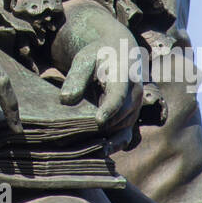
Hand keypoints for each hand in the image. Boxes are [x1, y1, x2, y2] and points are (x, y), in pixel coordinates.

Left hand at [51, 0, 143, 145]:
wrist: (120, 51)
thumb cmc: (99, 55)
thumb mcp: (85, 59)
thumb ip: (76, 77)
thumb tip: (65, 100)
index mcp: (124, 74)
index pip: (119, 94)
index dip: (110, 108)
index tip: (98, 121)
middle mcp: (135, 92)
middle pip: (122, 115)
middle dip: (105, 127)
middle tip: (81, 141)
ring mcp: (135, 106)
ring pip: (124, 128)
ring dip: (108, 138)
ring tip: (85, 149)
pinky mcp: (131, 117)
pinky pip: (125, 135)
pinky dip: (113, 144)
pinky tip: (98, 151)